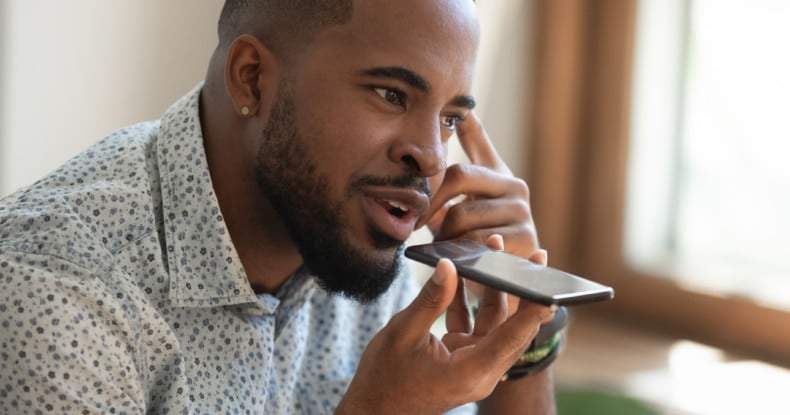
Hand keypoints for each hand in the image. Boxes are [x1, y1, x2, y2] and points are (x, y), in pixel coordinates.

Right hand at [336, 253, 554, 414]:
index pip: (512, 337)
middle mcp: (480, 372)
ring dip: (496, 291)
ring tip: (497, 254)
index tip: (550, 284)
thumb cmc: (384, 377)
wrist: (373, 409)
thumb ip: (431, 300)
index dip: (532, 309)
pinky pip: (477, 327)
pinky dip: (472, 303)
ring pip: (496, 324)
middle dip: (522, 291)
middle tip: (534, 258)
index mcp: (471, 371)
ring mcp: (473, 366)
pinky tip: (464, 276)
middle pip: (512, 328)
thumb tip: (449, 265)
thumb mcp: (403, 333)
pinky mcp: (463, 359)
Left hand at [417, 112, 545, 262]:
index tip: (458, 102)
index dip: (467, 121)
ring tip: (445, 246)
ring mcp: (522, 210)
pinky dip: (462, 251)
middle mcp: (514, 184)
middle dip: (432, 200)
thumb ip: (448, 189)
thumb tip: (426, 157)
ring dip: (444, 234)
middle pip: (459, 175)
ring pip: (462, 213)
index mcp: (496, 174)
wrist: (505, 285)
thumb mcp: (460, 214)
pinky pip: (477, 239)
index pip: (479, 141)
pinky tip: (463, 256)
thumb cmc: (476, 245)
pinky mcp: (526, 237)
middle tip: (417, 221)